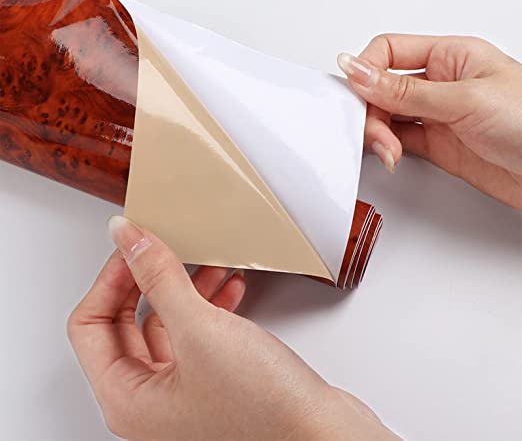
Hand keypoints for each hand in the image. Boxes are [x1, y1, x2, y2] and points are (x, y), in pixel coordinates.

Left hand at [68, 216, 398, 440]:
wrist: (324, 436)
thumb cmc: (264, 410)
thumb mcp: (200, 329)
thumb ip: (158, 279)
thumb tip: (128, 240)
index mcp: (127, 398)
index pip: (90, 325)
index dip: (110, 279)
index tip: (132, 246)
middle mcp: (149, 400)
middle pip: (126, 323)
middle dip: (148, 280)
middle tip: (161, 248)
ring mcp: (182, 392)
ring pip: (166, 325)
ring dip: (183, 288)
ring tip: (204, 261)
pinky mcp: (213, 382)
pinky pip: (196, 333)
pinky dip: (208, 305)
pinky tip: (228, 287)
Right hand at [337, 35, 521, 208]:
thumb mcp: (464, 99)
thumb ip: (404, 91)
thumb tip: (357, 71)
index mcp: (450, 56)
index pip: (388, 51)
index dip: (365, 70)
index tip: (354, 92)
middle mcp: (439, 84)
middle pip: (381, 88)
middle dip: (371, 111)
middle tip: (376, 133)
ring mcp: (436, 116)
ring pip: (386, 117)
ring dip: (378, 134)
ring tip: (389, 151)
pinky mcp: (436, 146)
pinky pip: (396, 141)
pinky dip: (386, 150)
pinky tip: (391, 156)